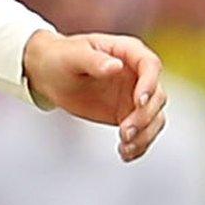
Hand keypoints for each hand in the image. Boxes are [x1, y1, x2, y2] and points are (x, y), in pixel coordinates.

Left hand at [23, 30, 166, 159]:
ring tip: (125, 145)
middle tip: (125, 131)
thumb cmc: (59, 57)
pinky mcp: (128, 113)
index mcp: (127, 51)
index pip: (150, 65)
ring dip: (145, 135)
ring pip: (155, 117)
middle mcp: (137, 73)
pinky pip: (143, 132)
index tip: (138, 102)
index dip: (149, 84)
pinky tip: (125, 153)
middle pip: (157, 96)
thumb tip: (115, 66)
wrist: (47, 74)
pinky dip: (138, 145)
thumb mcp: (72, 56)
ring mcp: (135, 95)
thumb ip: (93, 60)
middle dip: (144, 116)